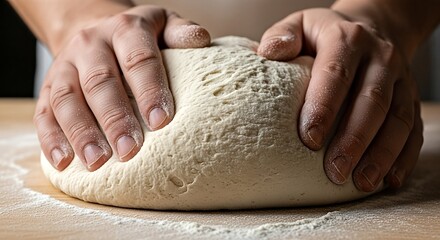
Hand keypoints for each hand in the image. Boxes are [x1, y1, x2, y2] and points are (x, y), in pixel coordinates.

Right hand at [34, 5, 209, 170]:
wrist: (97, 31)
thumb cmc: (140, 38)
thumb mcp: (164, 25)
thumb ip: (181, 32)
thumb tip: (201, 40)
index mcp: (125, 29)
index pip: (138, 59)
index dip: (149, 90)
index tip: (161, 122)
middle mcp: (91, 45)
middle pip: (100, 82)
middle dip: (114, 118)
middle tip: (129, 150)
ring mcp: (65, 66)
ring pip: (67, 99)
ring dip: (81, 133)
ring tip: (97, 162)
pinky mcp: (48, 87)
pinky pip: (44, 112)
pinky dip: (51, 138)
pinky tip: (63, 162)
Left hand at [258, 8, 422, 191]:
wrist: (372, 27)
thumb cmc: (326, 35)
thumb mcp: (300, 25)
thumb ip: (282, 36)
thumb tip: (268, 54)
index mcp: (347, 40)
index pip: (336, 75)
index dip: (324, 108)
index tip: (309, 140)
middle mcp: (380, 58)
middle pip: (372, 102)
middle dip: (354, 141)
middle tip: (334, 172)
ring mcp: (401, 79)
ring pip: (398, 119)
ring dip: (381, 154)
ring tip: (361, 183)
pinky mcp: (412, 97)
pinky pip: (414, 129)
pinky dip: (404, 157)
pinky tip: (389, 179)